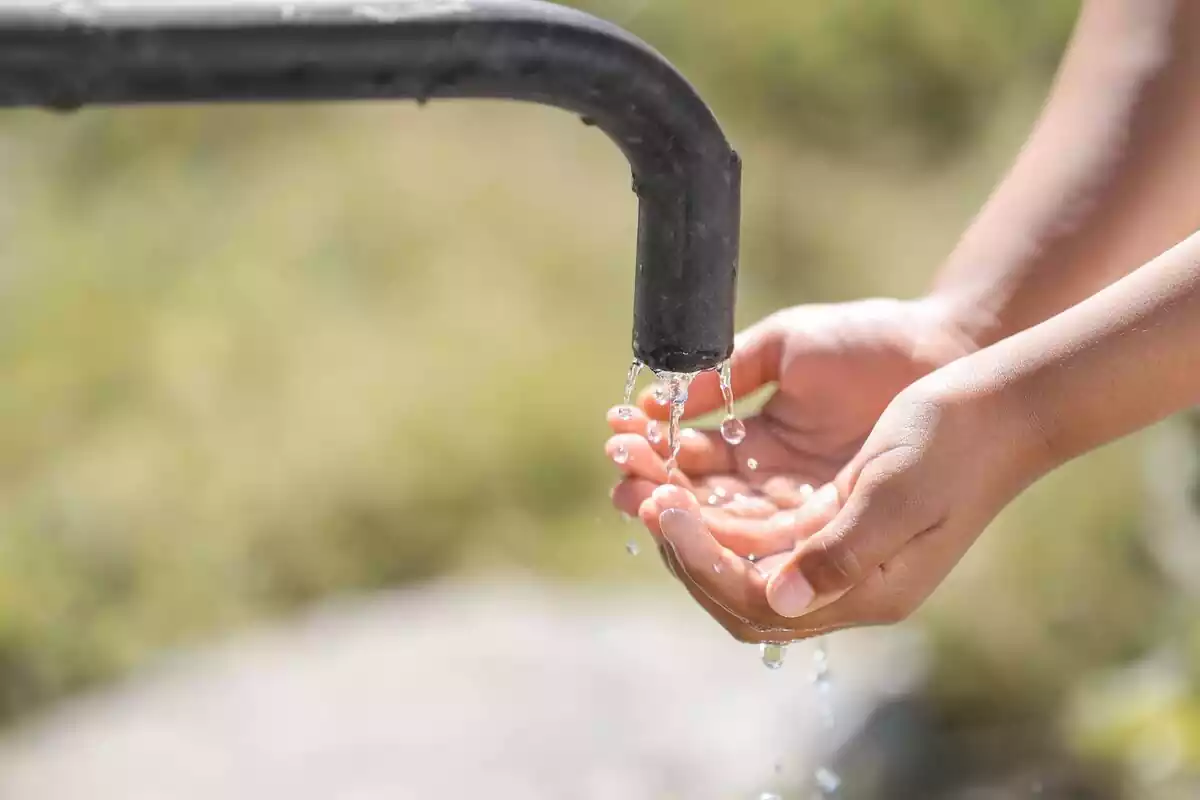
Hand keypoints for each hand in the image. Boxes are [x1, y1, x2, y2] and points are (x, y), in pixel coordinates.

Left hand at [643, 375, 1042, 642]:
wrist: (999, 407)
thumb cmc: (955, 443)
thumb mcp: (899, 494)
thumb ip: (844, 552)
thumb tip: (781, 598)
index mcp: (866, 591)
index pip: (758, 601)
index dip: (702, 560)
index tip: (665, 507)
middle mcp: (844, 583)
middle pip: (737, 586)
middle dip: (681, 542)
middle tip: (636, 491)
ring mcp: (835, 552)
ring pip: (738, 552)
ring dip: (689, 518)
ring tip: (643, 476)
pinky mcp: (828, 518)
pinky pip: (754, 522)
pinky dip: (715, 500)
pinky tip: (684, 468)